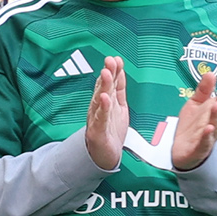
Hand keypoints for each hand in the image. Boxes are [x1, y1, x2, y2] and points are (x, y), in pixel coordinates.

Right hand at [81, 53, 130, 170]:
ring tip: (106, 74)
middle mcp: (98, 108)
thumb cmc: (111, 131)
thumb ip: (118, 89)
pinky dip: (103, 108)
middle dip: (107, 74)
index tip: (116, 59)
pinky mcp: (97, 131)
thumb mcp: (118, 106)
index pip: (109, 83)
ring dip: (102, 86)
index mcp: (105, 102)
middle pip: (103, 89)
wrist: (104, 156)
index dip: (113, 71)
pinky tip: (105, 98)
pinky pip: (100, 118)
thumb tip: (119, 70)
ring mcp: (96, 119)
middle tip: (110, 61)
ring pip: (100, 100)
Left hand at [167, 65, 216, 171]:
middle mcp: (215, 124)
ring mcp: (208, 137)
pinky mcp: (199, 149)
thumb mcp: (195, 104)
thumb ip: (203, 90)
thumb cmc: (191, 126)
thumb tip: (210, 73)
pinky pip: (206, 143)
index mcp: (216, 112)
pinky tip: (208, 128)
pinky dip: (208, 136)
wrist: (180, 151)